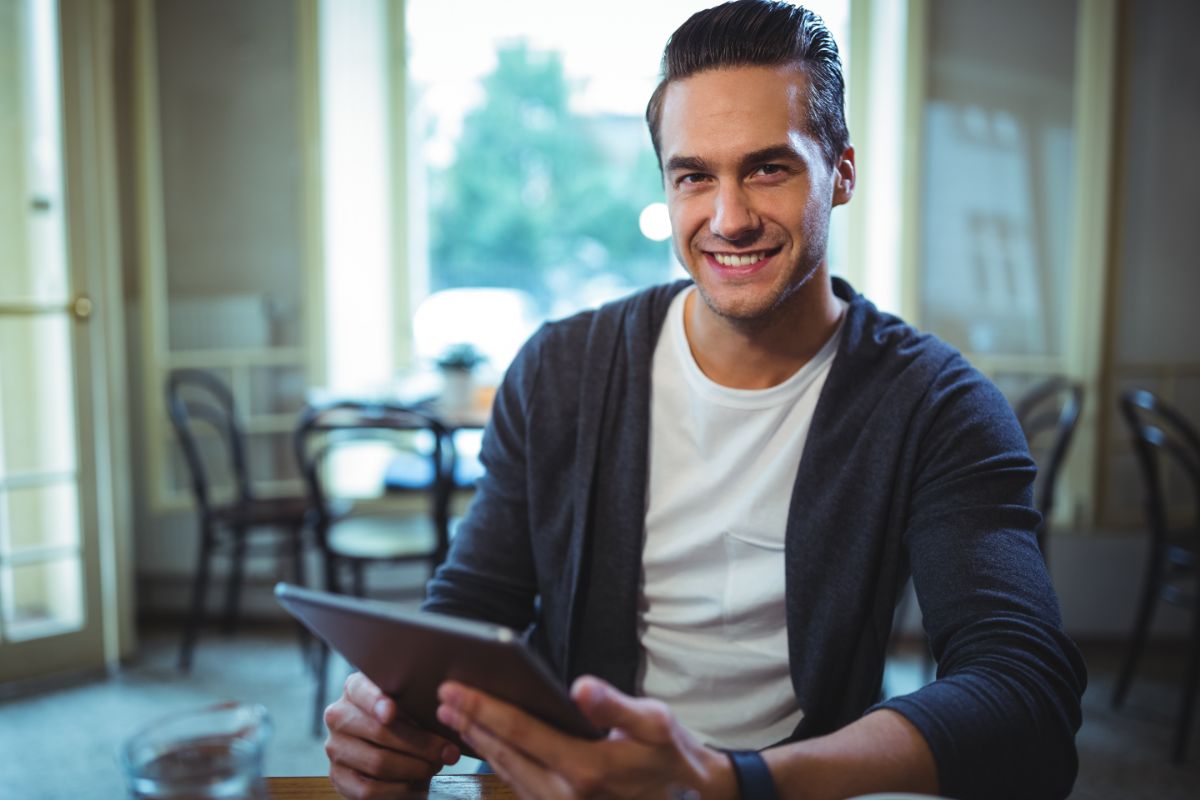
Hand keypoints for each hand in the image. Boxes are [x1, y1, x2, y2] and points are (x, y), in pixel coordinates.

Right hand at [324, 671, 460, 798]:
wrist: (389, 746)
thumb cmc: (406, 718)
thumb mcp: (411, 704)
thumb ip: (422, 708)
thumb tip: (448, 729)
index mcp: (355, 689)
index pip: (362, 692)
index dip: (376, 702)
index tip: (390, 713)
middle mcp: (339, 716)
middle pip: (379, 732)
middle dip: (419, 745)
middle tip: (446, 752)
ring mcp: (335, 747)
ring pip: (377, 762)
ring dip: (413, 768)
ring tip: (435, 767)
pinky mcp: (338, 776)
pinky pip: (367, 789)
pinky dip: (397, 790)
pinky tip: (416, 786)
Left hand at [435, 675, 736, 798]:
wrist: (685, 796)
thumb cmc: (668, 754)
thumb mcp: (653, 723)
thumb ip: (614, 705)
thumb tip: (579, 687)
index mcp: (584, 769)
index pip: (521, 732)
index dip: (484, 709)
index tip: (455, 688)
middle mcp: (564, 794)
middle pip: (504, 753)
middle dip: (470, 722)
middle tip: (442, 695)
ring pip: (506, 771)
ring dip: (478, 741)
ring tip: (453, 714)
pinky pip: (518, 784)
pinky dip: (496, 760)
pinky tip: (485, 741)